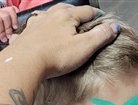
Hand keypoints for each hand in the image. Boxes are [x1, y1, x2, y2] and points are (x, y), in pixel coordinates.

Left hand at [5, 4, 119, 78]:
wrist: (23, 64)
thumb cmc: (56, 56)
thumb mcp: (84, 47)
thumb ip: (100, 36)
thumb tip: (114, 26)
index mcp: (66, 16)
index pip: (87, 11)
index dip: (97, 16)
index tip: (103, 21)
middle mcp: (50, 15)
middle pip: (67, 9)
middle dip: (76, 13)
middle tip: (83, 21)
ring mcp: (35, 24)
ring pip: (49, 15)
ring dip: (57, 18)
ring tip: (62, 25)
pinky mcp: (25, 34)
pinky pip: (34, 27)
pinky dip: (40, 28)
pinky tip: (39, 33)